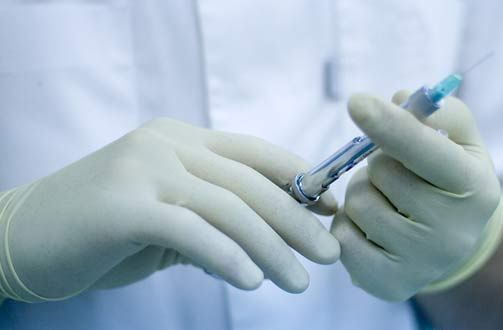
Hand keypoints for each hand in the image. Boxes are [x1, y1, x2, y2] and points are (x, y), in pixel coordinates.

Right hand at [0, 118, 338, 302]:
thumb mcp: (168, 213)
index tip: (330, 210)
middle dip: (297, 221)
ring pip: (229, 207)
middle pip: (251, 183)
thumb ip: (213, 215)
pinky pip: (191, 231)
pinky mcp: (123, 205)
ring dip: (272, 247)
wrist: (22, 237)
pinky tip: (251, 281)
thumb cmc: (104, 230)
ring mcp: (144, 170)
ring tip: (299, 281)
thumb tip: (277, 234)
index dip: (301, 179)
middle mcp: (166, 145)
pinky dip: (227, 257)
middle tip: (329, 253)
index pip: (256, 153)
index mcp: (182, 139)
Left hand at [331, 91, 502, 300]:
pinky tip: (374, 228)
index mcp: (475, 188)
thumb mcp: (462, 143)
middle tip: (397, 174)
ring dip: (362, 192)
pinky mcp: (390, 285)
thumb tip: (399, 100)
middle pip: (381, 172)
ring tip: (388, 200)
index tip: (356, 101)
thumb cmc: (451, 182)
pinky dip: (349, 225)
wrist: (452, 242)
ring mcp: (421, 264)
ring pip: (358, 204)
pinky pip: (342, 239)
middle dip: (379, 163)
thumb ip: (439, 114)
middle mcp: (453, 232)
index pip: (425, 151)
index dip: (390, 125)